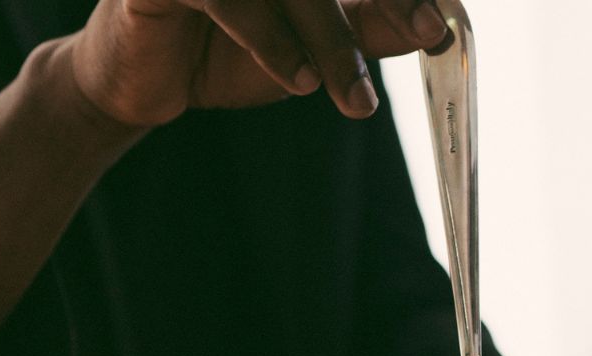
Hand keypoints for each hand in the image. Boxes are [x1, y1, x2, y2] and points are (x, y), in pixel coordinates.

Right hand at [70, 0, 447, 125]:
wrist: (146, 81)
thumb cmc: (229, 54)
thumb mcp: (312, 48)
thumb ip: (368, 32)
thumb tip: (436, 28)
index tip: (445, 20)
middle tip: (431, 35)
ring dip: (333, 40)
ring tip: (355, 100)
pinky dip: (271, 41)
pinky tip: (298, 81)